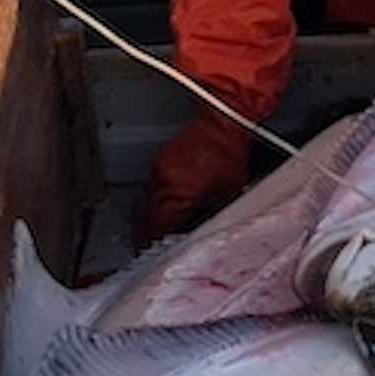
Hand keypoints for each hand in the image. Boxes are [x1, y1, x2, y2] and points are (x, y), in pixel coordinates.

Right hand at [134, 113, 250, 249]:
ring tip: (159, 226)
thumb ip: (207, 216)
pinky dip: (157, 198)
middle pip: (145, 217)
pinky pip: (152, 186)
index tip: (152, 250)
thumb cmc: (228, 155)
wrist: (221, 124)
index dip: (154, 243)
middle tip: (147, 244)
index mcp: (177, 194)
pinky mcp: (159, 162)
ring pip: (146, 202)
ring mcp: (158, 171)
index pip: (157, 227)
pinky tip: (168, 202)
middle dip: (146, 232)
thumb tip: (196, 232)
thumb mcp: (227, 195)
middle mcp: (162, 183)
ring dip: (151, 215)